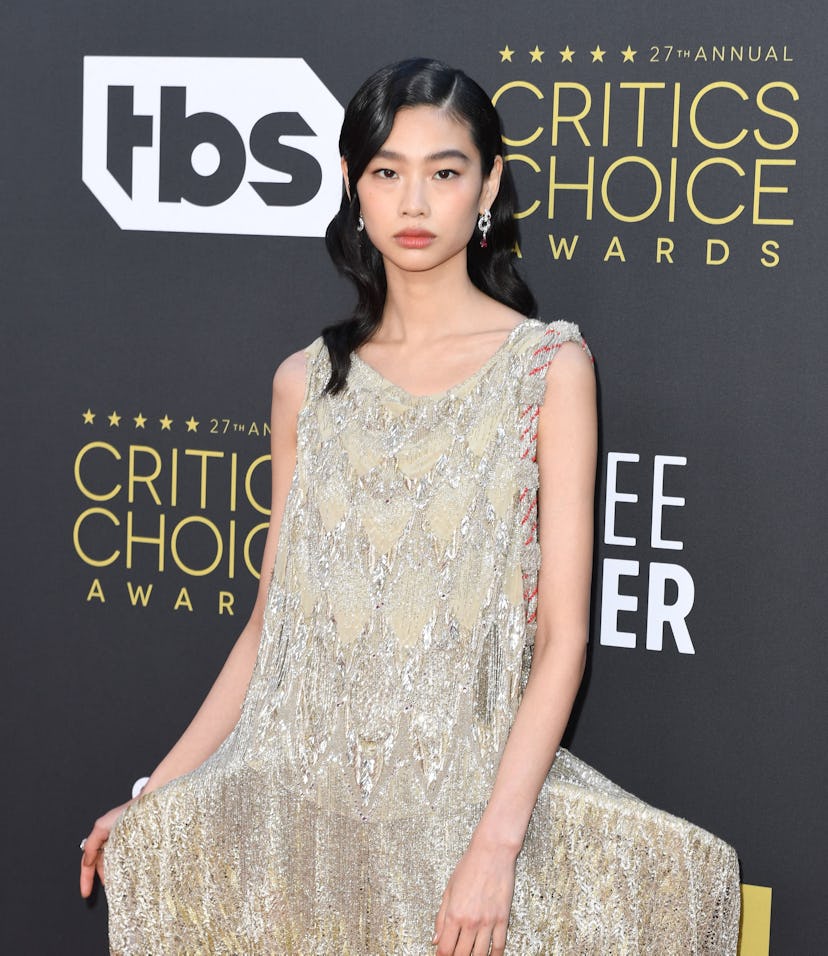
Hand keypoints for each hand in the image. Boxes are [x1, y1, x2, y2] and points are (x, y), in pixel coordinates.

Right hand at [79, 800, 131, 897]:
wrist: (149, 804)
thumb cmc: (127, 811)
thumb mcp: (102, 827)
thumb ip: (91, 844)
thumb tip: (87, 862)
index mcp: (101, 836)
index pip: (88, 861)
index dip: (86, 877)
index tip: (86, 893)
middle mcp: (111, 840)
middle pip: (100, 863)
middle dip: (99, 877)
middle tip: (104, 890)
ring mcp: (123, 842)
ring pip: (113, 863)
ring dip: (112, 874)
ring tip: (116, 885)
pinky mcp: (136, 845)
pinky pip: (126, 860)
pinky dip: (123, 869)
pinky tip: (127, 875)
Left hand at [432, 836, 516, 954]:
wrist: (492, 852)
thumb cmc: (469, 866)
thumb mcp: (449, 889)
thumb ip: (441, 917)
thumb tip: (435, 938)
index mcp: (454, 914)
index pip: (446, 948)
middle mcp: (471, 921)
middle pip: (462, 954)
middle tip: (454, 955)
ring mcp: (488, 922)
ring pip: (480, 954)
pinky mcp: (502, 918)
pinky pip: (499, 945)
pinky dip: (495, 955)